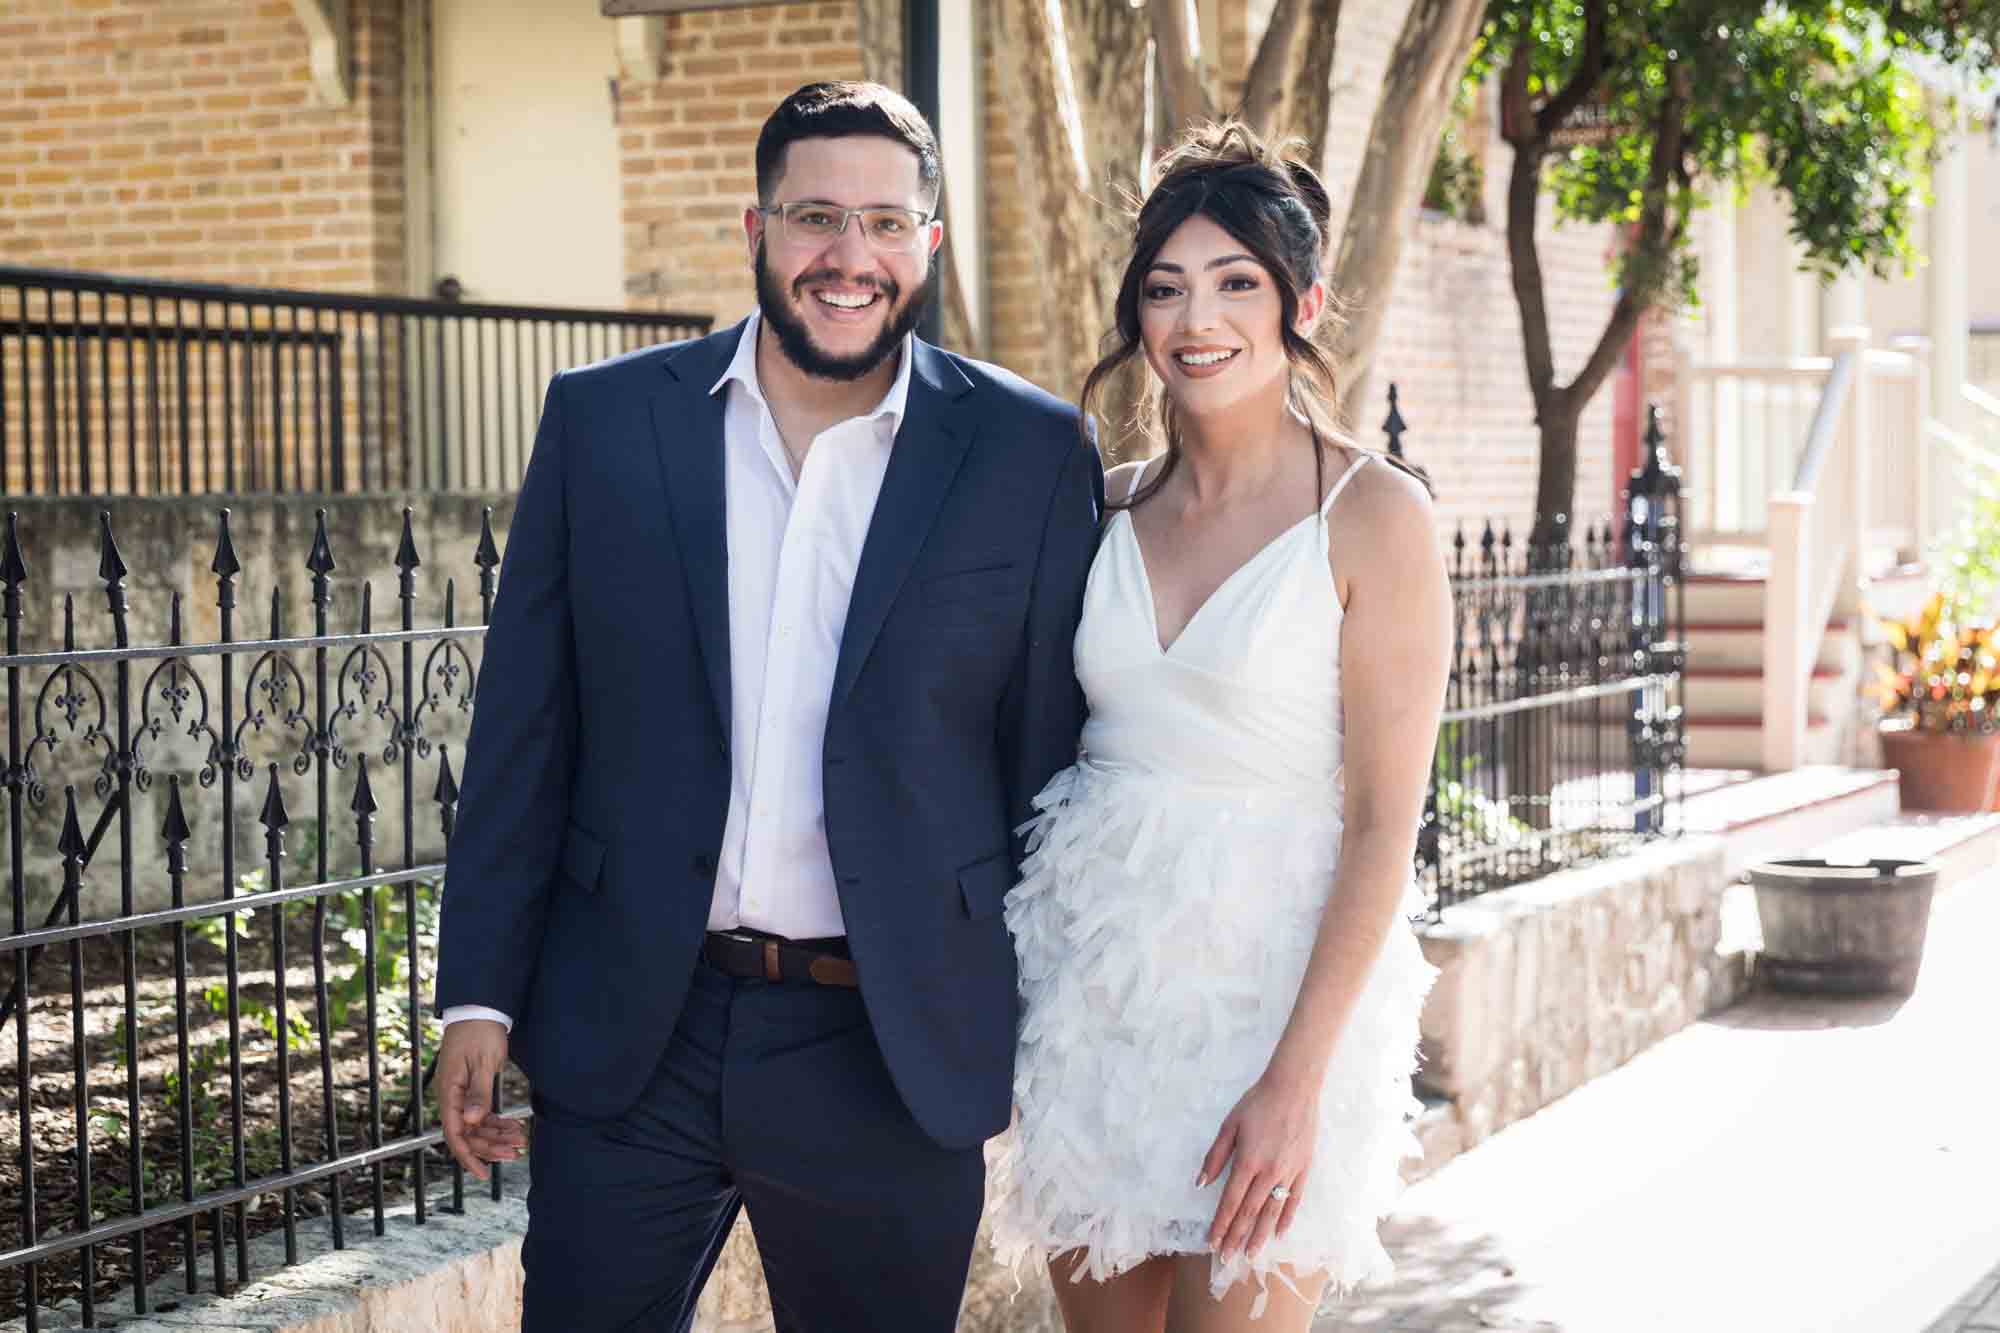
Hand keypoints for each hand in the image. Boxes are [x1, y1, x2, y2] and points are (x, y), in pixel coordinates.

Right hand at [436, 1019, 526, 1179]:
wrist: (480, 1010)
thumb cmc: (480, 1033)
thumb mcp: (482, 1063)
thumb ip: (478, 1094)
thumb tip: (473, 1121)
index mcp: (449, 1093)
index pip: (455, 1134)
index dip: (469, 1156)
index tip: (484, 1173)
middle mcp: (451, 1097)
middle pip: (468, 1133)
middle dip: (491, 1146)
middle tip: (516, 1152)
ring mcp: (460, 1094)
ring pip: (477, 1125)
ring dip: (496, 1135)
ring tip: (520, 1140)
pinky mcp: (471, 1089)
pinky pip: (482, 1114)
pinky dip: (496, 1122)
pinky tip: (513, 1127)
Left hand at [1196, 1069, 1317, 1261]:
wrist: (1294, 1088)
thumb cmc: (1257, 1103)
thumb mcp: (1229, 1125)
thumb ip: (1215, 1157)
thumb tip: (1201, 1184)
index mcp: (1247, 1161)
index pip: (1230, 1202)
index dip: (1221, 1224)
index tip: (1212, 1241)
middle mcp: (1268, 1173)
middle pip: (1249, 1212)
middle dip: (1236, 1237)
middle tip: (1227, 1258)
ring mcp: (1288, 1173)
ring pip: (1272, 1212)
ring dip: (1259, 1235)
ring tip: (1251, 1254)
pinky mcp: (1304, 1169)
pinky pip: (1294, 1200)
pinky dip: (1286, 1218)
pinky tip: (1278, 1233)